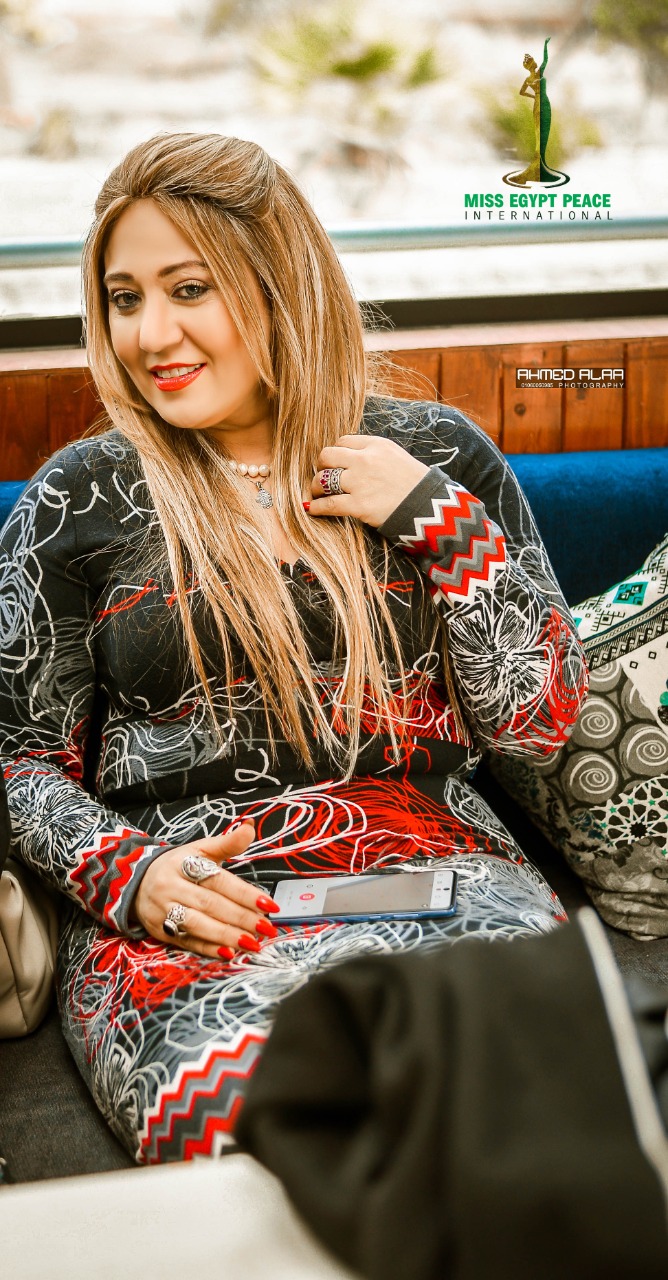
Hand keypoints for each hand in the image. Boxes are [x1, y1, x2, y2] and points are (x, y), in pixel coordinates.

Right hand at [133, 820, 278, 958]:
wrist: (136, 883)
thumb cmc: (176, 867)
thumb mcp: (198, 850)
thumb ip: (227, 842)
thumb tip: (250, 826)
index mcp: (183, 864)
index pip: (218, 880)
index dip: (244, 893)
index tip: (268, 904)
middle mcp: (171, 887)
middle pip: (210, 904)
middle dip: (241, 918)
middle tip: (266, 927)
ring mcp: (164, 911)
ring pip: (198, 925)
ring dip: (227, 936)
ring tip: (252, 942)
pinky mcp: (161, 932)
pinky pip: (187, 942)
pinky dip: (208, 949)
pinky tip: (228, 953)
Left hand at [306, 435, 428, 527]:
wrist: (430, 505)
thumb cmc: (415, 484)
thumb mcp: (397, 457)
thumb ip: (374, 454)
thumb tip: (351, 459)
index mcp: (377, 445)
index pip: (343, 441)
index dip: (336, 453)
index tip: (335, 463)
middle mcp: (365, 460)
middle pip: (327, 455)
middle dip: (321, 466)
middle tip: (322, 476)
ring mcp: (360, 482)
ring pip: (323, 479)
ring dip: (316, 487)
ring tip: (317, 494)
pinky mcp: (359, 505)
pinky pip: (328, 504)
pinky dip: (317, 507)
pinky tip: (313, 509)